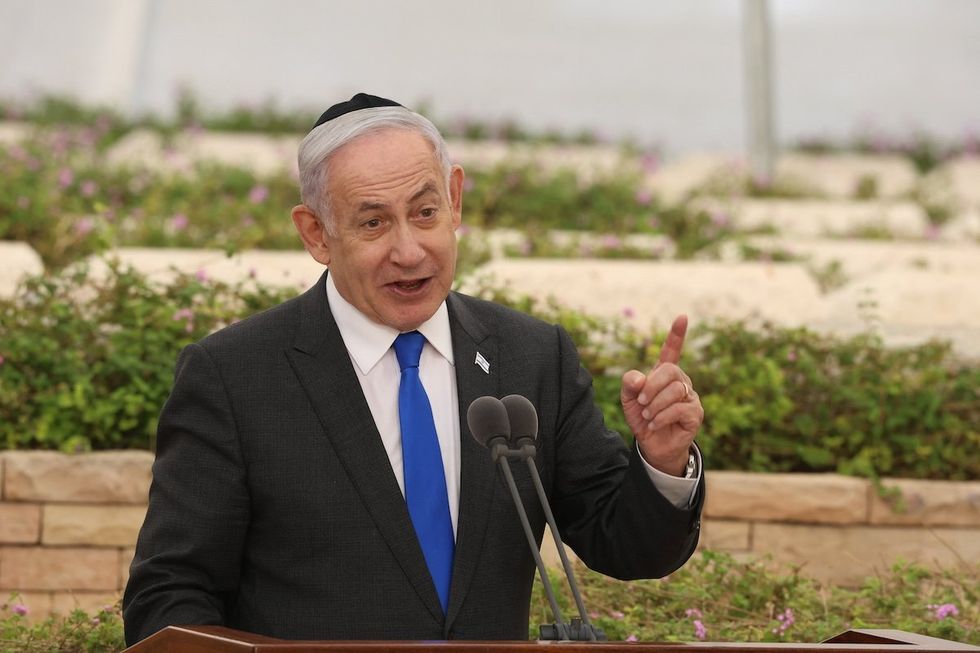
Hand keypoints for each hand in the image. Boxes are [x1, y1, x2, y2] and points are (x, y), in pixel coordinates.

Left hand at [620, 315, 703, 475]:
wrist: (652, 445)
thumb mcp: (629, 400)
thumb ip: (629, 384)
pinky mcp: (695, 414)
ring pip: (675, 390)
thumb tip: (639, 378)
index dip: (676, 334)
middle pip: (670, 370)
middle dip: (652, 386)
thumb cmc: (642, 418)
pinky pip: (680, 408)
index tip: (682, 317)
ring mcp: (690, 397)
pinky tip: (654, 424)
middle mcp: (681, 382)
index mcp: (664, 374)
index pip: (672, 350)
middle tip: (641, 401)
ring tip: (647, 415)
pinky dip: (662, 416)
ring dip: (655, 404)